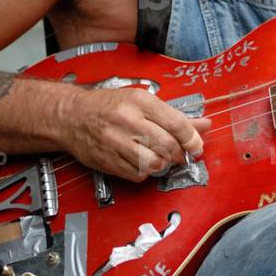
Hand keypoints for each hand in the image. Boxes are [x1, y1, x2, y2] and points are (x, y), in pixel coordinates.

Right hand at [60, 86, 210, 181]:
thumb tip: (203, 125)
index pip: (176, 123)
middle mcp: (128, 120)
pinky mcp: (107, 160)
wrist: (71, 116)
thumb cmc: (109, 106)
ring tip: (160, 157)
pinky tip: (142, 161)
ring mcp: (115, 142)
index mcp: (140, 101)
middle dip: (180, 154)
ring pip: (154, 163)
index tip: (197, 146)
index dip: (192, 138)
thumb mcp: (142, 101)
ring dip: (163, 164)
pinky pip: (137, 174)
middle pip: (167, 146)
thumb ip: (174, 115)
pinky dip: (146, 172)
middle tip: (180, 154)